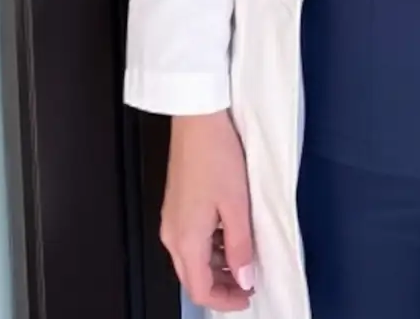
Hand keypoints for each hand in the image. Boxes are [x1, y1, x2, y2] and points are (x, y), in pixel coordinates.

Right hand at [161, 111, 256, 311]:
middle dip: (221, 286)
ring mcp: (172, 219)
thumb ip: (241, 246)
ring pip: (192, 259)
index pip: (200, 290)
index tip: (247, 297)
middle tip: (247, 284)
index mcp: (185, 240)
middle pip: (193, 278)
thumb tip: (244, 278)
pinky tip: (231, 234)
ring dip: (217, 266)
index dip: (224, 300)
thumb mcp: (237, 205)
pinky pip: (191, 239)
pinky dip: (211, 246)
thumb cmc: (216, 155)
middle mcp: (173, 235)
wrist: (197, 119)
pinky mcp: (177, 205)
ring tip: (245, 258)